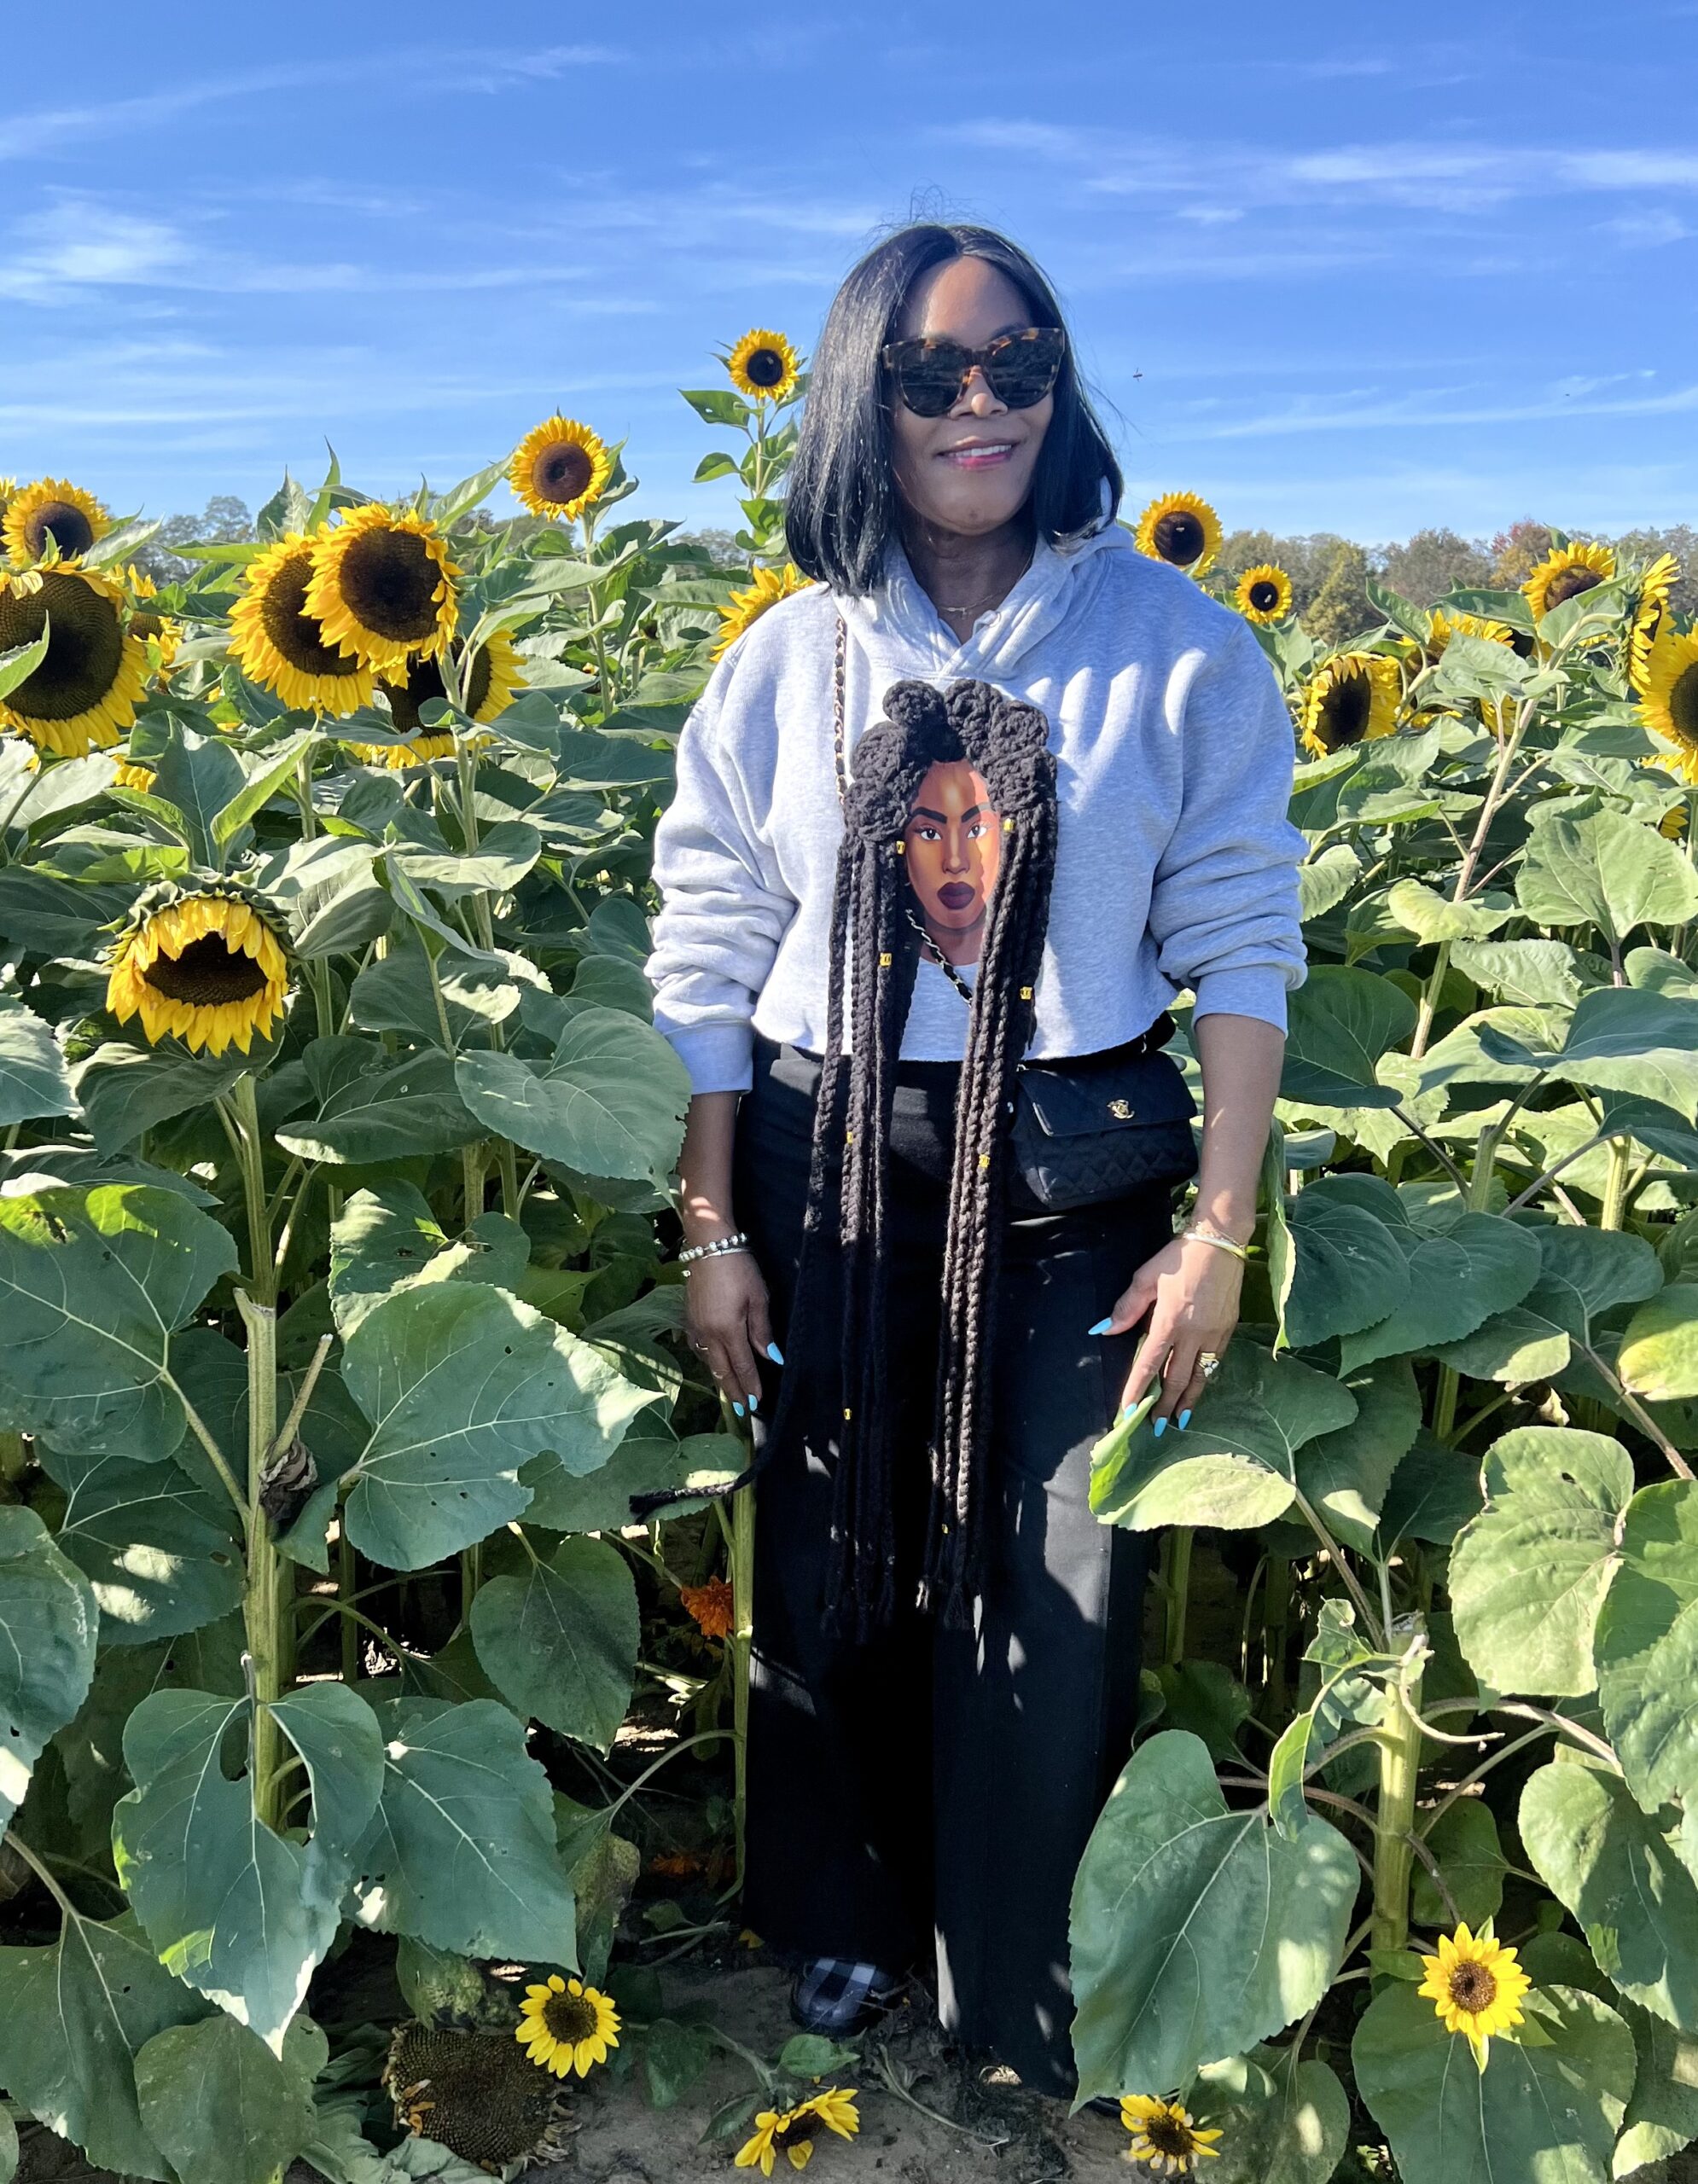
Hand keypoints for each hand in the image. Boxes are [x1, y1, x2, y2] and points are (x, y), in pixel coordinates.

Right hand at [684, 1251, 775, 1416]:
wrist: (709, 1245)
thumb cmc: (738, 1268)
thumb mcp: (758, 1298)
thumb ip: (762, 1331)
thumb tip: (772, 1358)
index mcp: (727, 1330)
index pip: (742, 1366)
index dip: (750, 1386)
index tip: (757, 1403)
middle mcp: (708, 1334)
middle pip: (722, 1370)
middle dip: (734, 1391)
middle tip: (743, 1409)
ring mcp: (695, 1326)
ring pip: (708, 1361)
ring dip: (720, 1377)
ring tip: (730, 1391)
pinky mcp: (688, 1317)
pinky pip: (698, 1347)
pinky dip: (707, 1360)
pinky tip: (711, 1362)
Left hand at [1098, 1234, 1242, 1430]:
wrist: (1219, 1244)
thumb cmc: (1178, 1258)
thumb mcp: (1146, 1278)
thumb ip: (1126, 1308)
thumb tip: (1103, 1330)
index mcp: (1169, 1322)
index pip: (1149, 1364)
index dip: (1137, 1390)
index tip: (1129, 1411)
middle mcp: (1193, 1334)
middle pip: (1177, 1378)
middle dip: (1166, 1405)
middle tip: (1157, 1426)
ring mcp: (1213, 1334)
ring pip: (1200, 1376)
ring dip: (1188, 1400)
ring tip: (1180, 1419)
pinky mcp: (1228, 1330)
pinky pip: (1214, 1363)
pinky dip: (1204, 1380)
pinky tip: (1198, 1389)